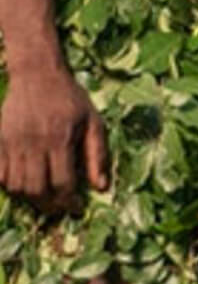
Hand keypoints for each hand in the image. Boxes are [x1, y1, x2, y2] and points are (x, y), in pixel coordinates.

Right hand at [0, 65, 108, 207]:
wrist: (38, 75)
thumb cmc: (71, 99)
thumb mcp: (93, 121)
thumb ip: (98, 154)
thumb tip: (101, 188)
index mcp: (60, 138)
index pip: (62, 182)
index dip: (70, 201)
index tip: (77, 208)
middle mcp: (33, 143)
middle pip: (36, 189)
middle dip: (49, 205)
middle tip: (60, 208)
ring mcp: (11, 143)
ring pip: (15, 186)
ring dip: (30, 199)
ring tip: (45, 199)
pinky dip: (10, 187)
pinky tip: (25, 186)